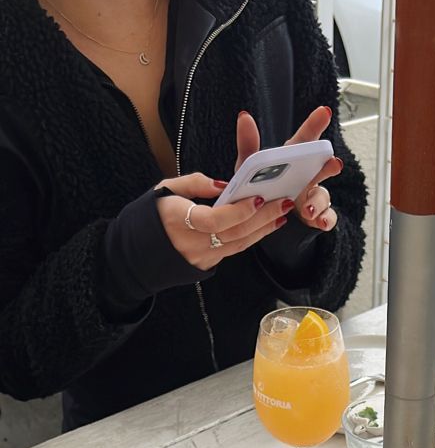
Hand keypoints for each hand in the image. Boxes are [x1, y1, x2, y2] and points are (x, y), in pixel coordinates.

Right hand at [154, 173, 293, 269]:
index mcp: (177, 220)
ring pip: (239, 244)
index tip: (258, 198)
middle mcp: (192, 243)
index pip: (215, 220)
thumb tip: (224, 184)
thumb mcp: (166, 189)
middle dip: (262, 218)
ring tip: (281, 214)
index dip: (238, 211)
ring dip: (263, 229)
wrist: (138, 252)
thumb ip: (195, 183)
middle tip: (283, 202)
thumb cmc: (152, 215)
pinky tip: (266, 226)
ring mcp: (201, 257)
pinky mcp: (208, 264)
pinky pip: (234, 249)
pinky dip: (252, 237)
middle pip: (234, 233)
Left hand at [236, 107, 342, 232]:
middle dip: (329, 165)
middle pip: (322, 167)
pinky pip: (327, 217)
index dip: (314, 125)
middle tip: (334, 163)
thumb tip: (244, 117)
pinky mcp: (316, 216)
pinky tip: (320, 222)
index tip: (324, 111)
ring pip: (323, 195)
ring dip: (319, 201)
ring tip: (308, 208)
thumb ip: (248, 144)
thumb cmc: (257, 189)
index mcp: (293, 161)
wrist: (259, 222)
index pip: (305, 140)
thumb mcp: (248, 168)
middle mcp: (308, 176)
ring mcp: (313, 197)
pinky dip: (326, 219)